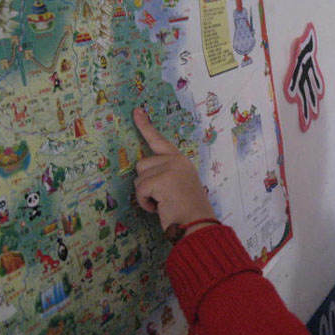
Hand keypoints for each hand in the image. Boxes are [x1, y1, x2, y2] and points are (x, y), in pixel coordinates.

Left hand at [132, 107, 215, 230]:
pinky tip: (159, 208)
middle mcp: (176, 160)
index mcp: (180, 160)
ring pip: (139, 178)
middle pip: (142, 164)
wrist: (197, 224)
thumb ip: (166, 173)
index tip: (137, 111)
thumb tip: (144, 172)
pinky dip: (145, 202)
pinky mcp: (162, 179)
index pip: (159, 140)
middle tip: (161, 197)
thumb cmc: (187, 211)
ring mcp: (170, 168)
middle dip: (145, 183)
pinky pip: (140, 189)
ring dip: (145, 195)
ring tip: (162, 203)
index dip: (145, 126)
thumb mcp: (178, 185)